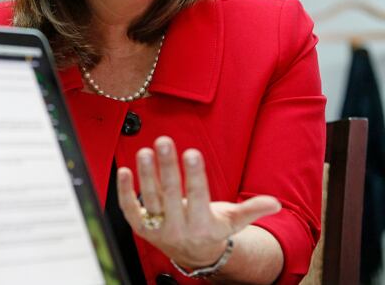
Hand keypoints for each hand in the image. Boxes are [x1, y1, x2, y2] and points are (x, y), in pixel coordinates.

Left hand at [117, 136, 281, 268]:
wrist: (193, 256)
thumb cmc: (212, 230)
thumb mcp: (233, 221)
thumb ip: (252, 210)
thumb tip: (274, 203)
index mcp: (204, 225)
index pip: (198, 196)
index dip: (194, 175)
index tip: (191, 152)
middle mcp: (179, 227)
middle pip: (171, 193)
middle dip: (167, 166)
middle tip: (163, 141)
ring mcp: (158, 227)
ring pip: (149, 198)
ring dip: (145, 174)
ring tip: (144, 151)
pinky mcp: (140, 227)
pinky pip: (129, 209)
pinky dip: (124, 191)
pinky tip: (123, 170)